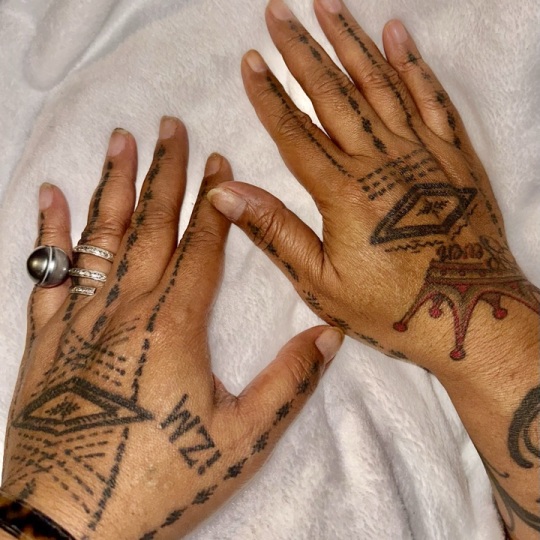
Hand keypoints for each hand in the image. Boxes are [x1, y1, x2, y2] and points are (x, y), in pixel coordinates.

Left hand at [0, 117, 342, 538]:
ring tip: (120, 139)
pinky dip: (49, 232)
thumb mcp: (242, 437)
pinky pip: (48, 275)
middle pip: (152, 227)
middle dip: (165, 173)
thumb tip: (330, 334)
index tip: (219, 161)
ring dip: (113, 185)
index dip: (213, 202)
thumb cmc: (162, 480)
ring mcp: (82, 321)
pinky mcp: (47, 341)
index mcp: (176, 326)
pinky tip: (52, 196)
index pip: (201, 246)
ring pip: (101, 238)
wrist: (70, 524)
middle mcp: (128, 309)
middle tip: (170, 125)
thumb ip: (288, 381)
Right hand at [207, 0, 538, 379]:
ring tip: (326, 5)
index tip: (250, 60)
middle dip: (301, 50)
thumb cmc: (390, 306)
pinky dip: (414, 63)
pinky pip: (433, 98)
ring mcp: (423, 152)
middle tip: (278, 11)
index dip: (269, 94)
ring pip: (380, 84)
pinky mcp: (455, 155)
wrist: (469, 313)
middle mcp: (381, 161)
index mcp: (344, 193)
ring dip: (350, 41)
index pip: (295, 131)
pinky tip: (396, 33)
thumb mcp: (321, 281)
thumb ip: (275, 232)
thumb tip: (227, 193)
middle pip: (334, 94)